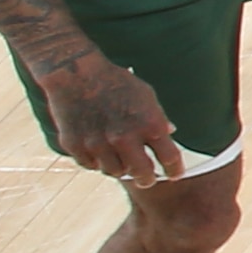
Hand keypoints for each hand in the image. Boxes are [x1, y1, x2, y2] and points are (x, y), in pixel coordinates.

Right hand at [33, 45, 186, 185]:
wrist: (75, 73)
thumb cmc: (116, 81)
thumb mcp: (146, 95)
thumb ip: (158, 118)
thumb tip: (170, 134)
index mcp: (149, 124)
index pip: (169, 158)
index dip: (175, 170)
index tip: (176, 175)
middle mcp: (124, 138)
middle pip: (143, 174)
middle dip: (148, 179)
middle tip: (148, 179)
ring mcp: (98, 144)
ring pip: (116, 172)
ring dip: (121, 168)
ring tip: (121, 160)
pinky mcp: (76, 146)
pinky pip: (92, 165)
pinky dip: (97, 161)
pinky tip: (99, 151)